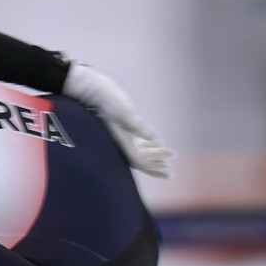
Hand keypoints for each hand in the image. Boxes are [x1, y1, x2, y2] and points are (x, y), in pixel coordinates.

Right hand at [61, 63, 174, 178]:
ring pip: (141, 151)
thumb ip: (137, 125)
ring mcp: (123, 135)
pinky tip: (158, 142)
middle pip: (141, 160)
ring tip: (168, 159)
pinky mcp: (124, 128)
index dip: (154, 167)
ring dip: (154, 156)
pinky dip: (149, 144)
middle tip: (171, 174)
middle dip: (156, 167)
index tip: (169, 170)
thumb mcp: (123, 112)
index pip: (140, 161)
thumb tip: (153, 137)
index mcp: (122, 142)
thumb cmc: (107, 101)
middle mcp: (122, 142)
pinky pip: (138, 141)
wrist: (95, 91)